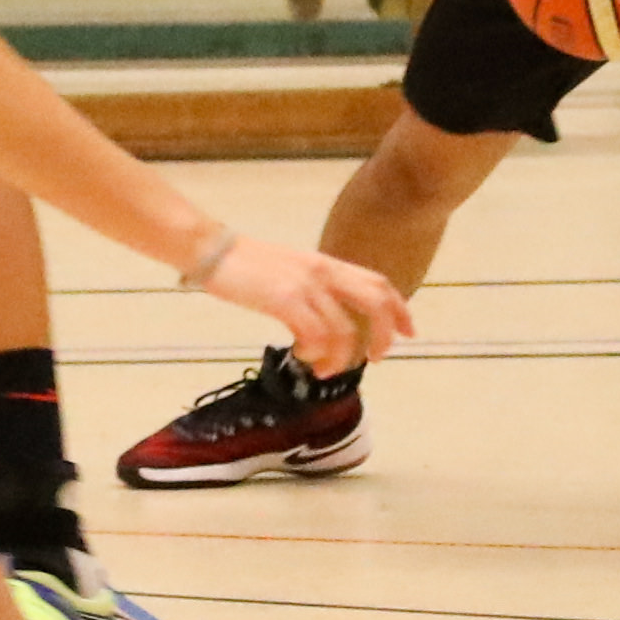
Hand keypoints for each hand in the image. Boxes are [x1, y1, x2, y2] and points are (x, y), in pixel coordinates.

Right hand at [192, 234, 415, 374]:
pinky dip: (314, 353)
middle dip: (383, 336)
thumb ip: (316, 287)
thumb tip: (332, 319)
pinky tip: (301, 356)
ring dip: (339, 358)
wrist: (211, 249)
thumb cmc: (246, 264)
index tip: (408, 333)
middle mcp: (323, 271)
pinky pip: (315, 336)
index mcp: (327, 263)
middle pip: (375, 303)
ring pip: (344, 331)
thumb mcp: (292, 270)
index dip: (400, 309)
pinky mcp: (285, 299)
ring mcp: (305, 285)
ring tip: (322, 370)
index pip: (378, 283)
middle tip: (375, 360)